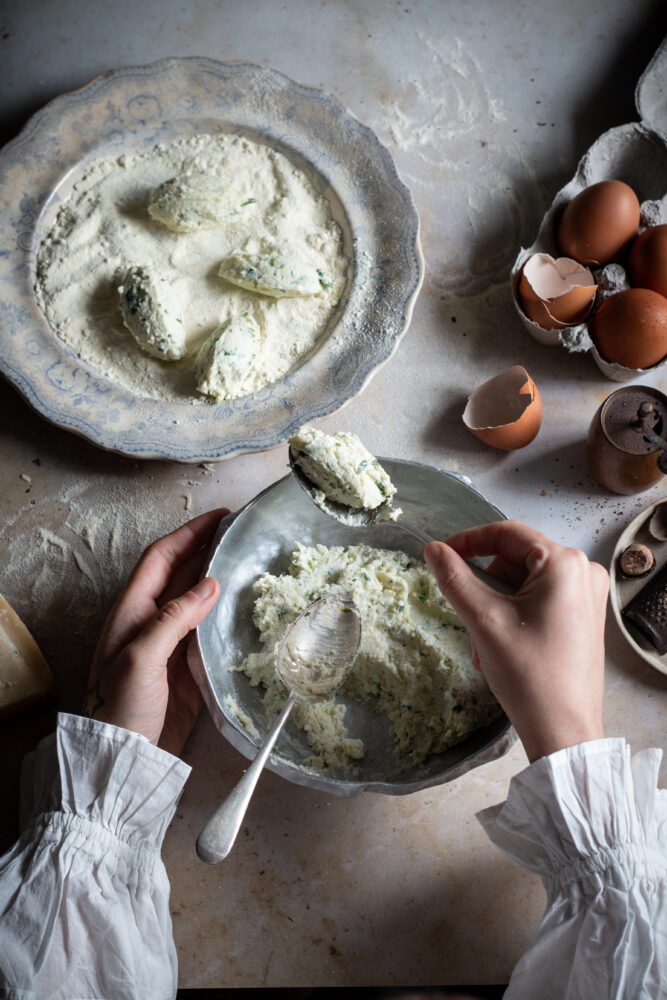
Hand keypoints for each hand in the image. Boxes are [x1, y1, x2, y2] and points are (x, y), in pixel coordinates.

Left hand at [83, 508, 226, 756]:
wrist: (123, 759)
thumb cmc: (120, 706)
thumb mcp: (141, 657)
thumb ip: (173, 618)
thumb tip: (210, 583)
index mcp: (132, 612)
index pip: (161, 559)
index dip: (188, 534)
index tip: (220, 517)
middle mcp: (151, 622)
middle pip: (181, 574)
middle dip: (208, 549)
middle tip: (242, 535)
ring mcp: (170, 645)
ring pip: (198, 601)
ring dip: (220, 580)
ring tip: (251, 564)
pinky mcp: (188, 669)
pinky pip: (209, 632)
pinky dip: (227, 616)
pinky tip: (247, 610)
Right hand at [424, 520, 608, 762]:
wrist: (564, 731)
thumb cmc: (528, 674)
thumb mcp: (484, 620)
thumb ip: (455, 579)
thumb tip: (433, 551)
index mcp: (565, 564)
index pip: (507, 533)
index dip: (468, 540)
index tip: (440, 555)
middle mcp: (583, 571)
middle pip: (516, 559)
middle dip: (484, 585)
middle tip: (465, 615)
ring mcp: (588, 595)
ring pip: (524, 582)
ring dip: (496, 605)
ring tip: (484, 643)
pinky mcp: (585, 616)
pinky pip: (540, 599)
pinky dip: (514, 615)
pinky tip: (501, 646)